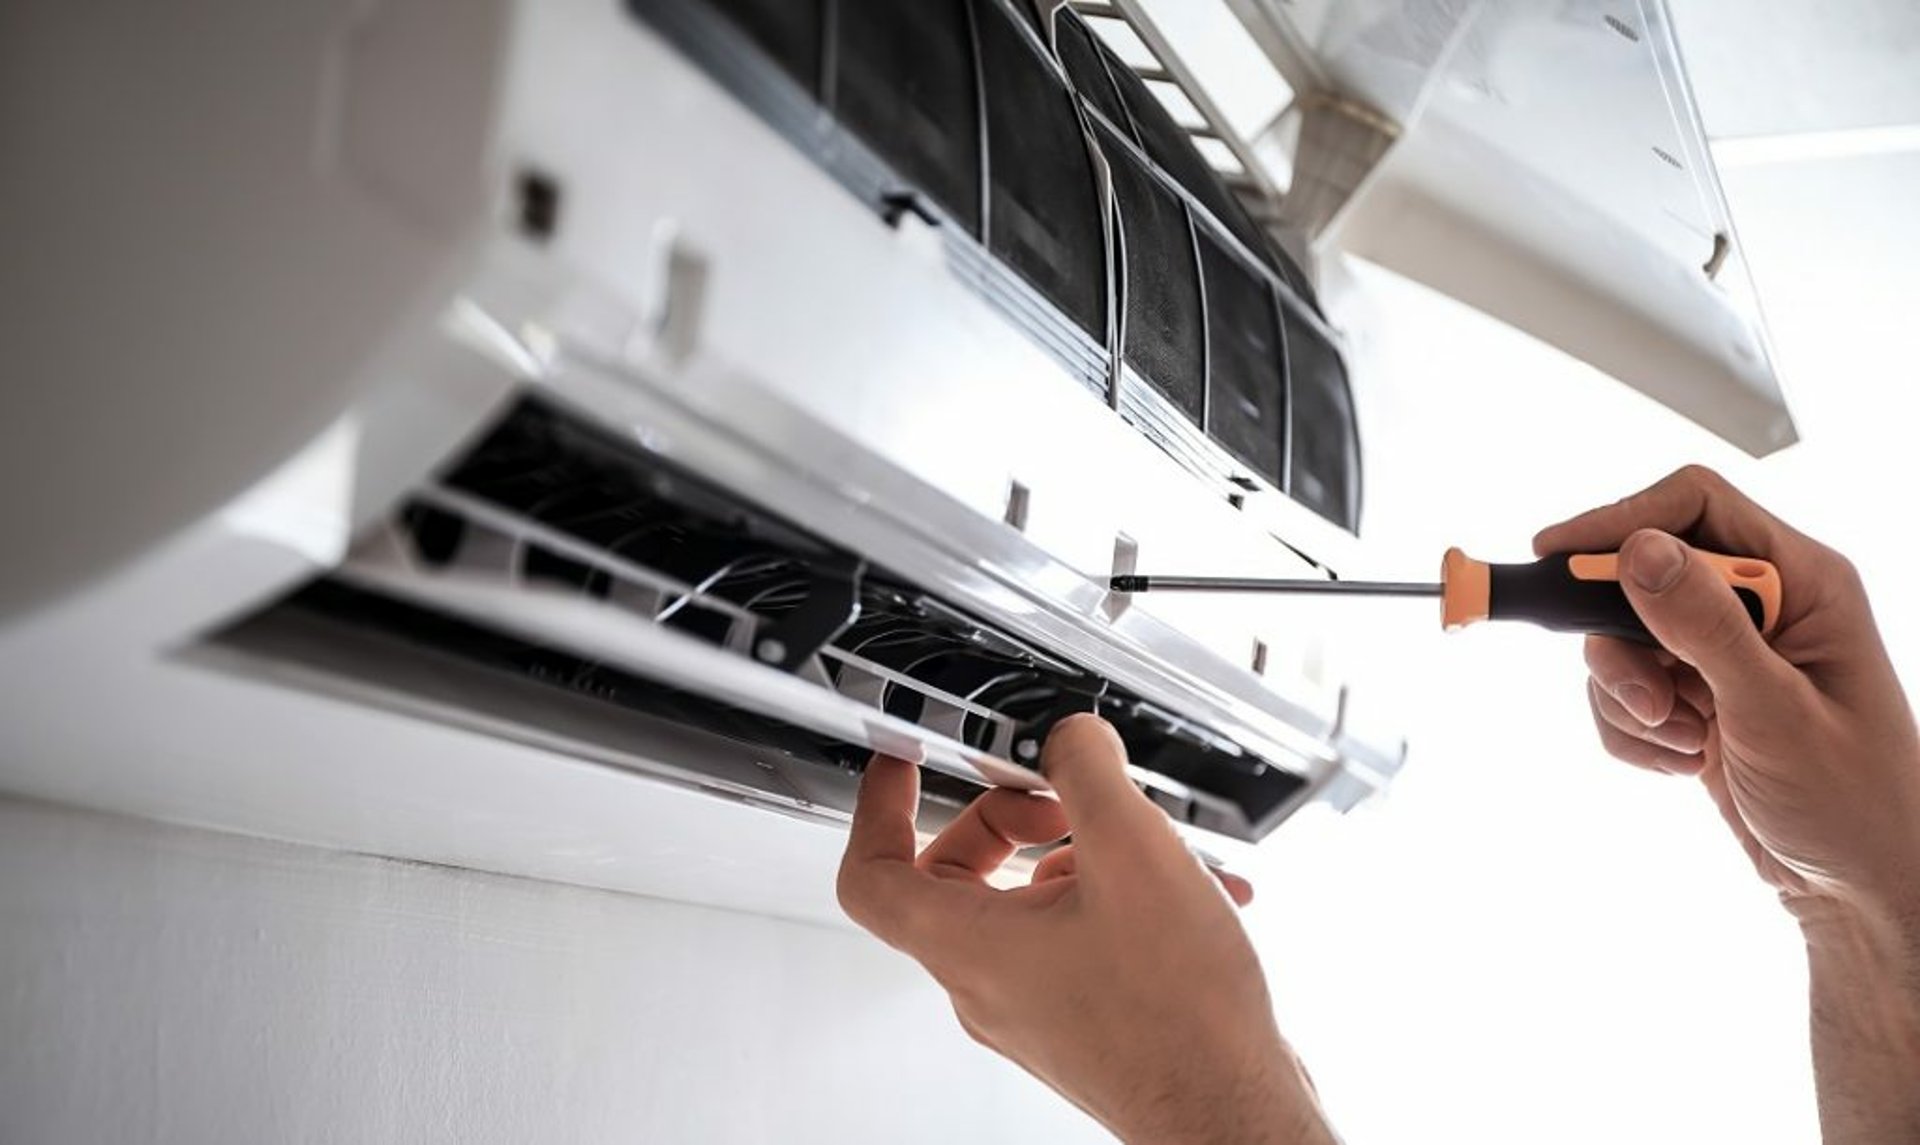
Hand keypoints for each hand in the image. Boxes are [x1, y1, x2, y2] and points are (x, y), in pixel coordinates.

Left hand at [836, 714, 1333, 1144]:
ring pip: (1026, 904)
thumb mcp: (1133, 853)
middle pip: (955, 877)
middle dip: (1008, 819)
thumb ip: (1088, 772)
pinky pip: (1073, 937)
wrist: (1234, 1111)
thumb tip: (1071, 739)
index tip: (904, 763)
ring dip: (1080, 856)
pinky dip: (1117, 899)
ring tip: (1146, 848)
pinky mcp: (1079, 1018)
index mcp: (970, 945)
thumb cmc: (1180, 1016)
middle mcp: (988, 984)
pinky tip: (1188, 890)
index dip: (879, 806)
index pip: (871, 875)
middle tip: (1059, 798)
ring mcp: (1033, 1007)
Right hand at [1536, 466, 1919, 922]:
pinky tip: (1684, 764)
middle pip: (1641, 575)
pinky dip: (1633, 732)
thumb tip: (1638, 552)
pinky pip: (1624, 691)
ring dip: (1629, 699)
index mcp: (1803, 584)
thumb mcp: (1775, 713)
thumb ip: (1705, 628)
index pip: (1695, 507)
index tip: (1556, 557)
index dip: (1621, 521)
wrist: (1862, 893)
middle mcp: (1763, 608)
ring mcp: (1726, 654)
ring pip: (1622, 640)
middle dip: (1622, 643)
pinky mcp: (1698, 699)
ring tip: (1683, 744)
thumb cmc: (1854, 805)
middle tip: (1640, 697)